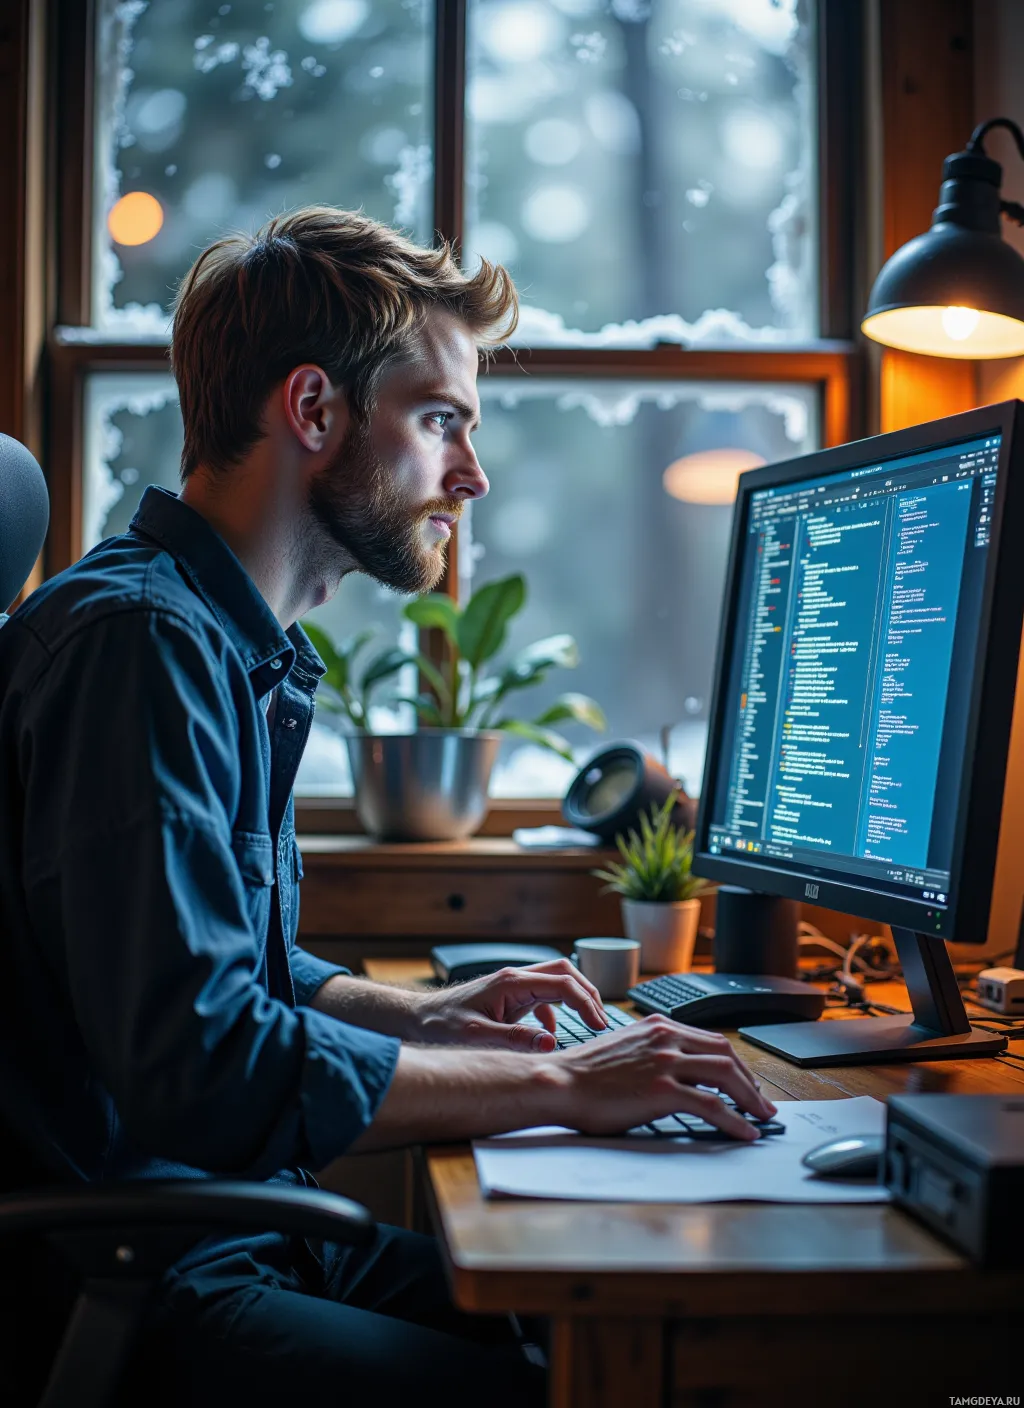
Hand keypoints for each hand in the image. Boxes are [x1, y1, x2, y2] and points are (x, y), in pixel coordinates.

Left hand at [415, 959, 607, 1050]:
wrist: (416, 1020)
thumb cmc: (440, 1026)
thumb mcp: (476, 1036)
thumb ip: (515, 1038)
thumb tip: (550, 1041)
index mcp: (511, 983)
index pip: (563, 983)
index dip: (586, 1003)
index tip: (598, 1026)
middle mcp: (514, 978)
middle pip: (565, 972)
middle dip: (588, 993)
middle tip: (600, 1021)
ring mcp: (512, 986)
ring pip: (556, 981)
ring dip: (575, 998)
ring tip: (588, 1024)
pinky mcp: (508, 996)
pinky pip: (542, 995)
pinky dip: (556, 1010)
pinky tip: (551, 1033)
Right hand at [551, 1014, 776, 1138]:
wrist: (561, 1082)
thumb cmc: (587, 1074)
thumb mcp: (627, 1049)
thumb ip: (655, 1052)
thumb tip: (681, 1074)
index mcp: (658, 1026)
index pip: (712, 1041)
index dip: (736, 1064)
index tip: (747, 1083)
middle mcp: (666, 1038)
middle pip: (726, 1055)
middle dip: (750, 1081)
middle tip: (762, 1103)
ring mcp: (666, 1062)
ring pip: (726, 1076)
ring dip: (751, 1100)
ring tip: (762, 1118)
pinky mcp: (662, 1089)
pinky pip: (712, 1105)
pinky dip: (735, 1119)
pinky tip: (744, 1132)